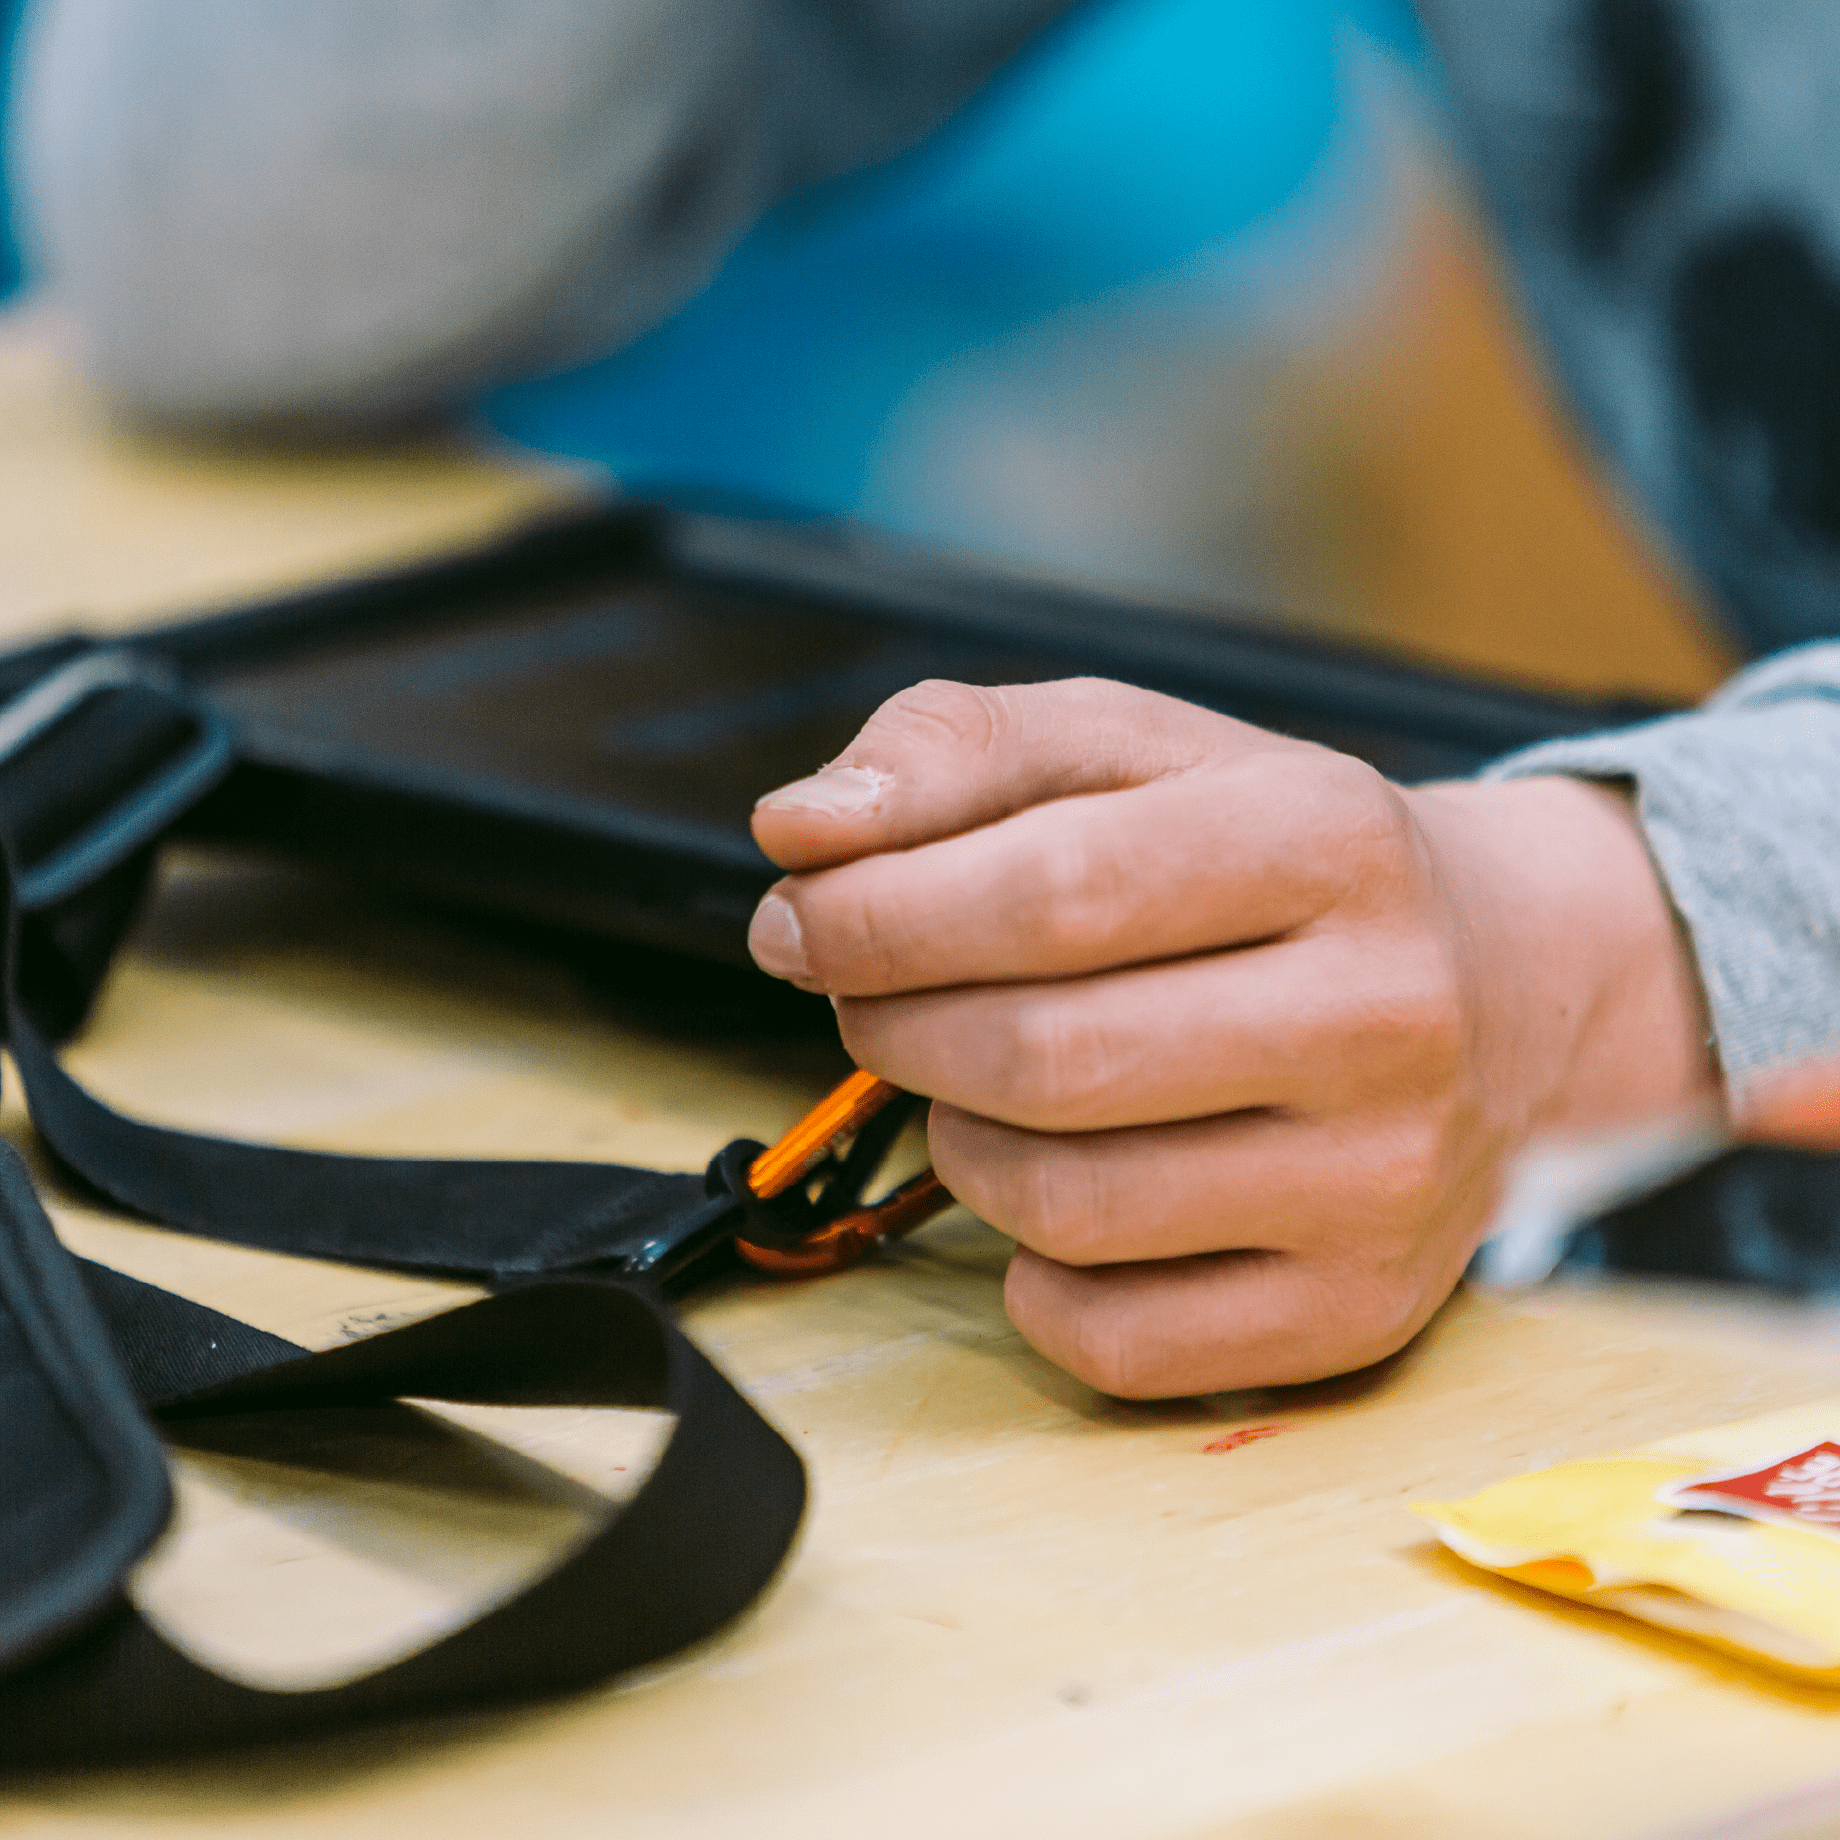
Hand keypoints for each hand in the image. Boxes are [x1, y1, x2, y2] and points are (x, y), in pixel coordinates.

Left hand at [747, 679, 1720, 1397]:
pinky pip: (1112, 1339)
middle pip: (1043, 1058)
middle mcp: (1385, 1015)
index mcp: (1328, 837)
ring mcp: (1384, 1183)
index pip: (1051, 891)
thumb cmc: (1275, 862)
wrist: (1499, 987)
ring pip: (1063, 1207)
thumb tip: (803, 829)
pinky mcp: (1359, 1312)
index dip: (878, 915)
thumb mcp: (1137, 749)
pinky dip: (1030, 1275)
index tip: (798, 919)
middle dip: (895, 1027)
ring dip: (956, 1141)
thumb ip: (962, 751)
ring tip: (977, 1082)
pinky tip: (1059, 1192)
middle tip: (868, 999)